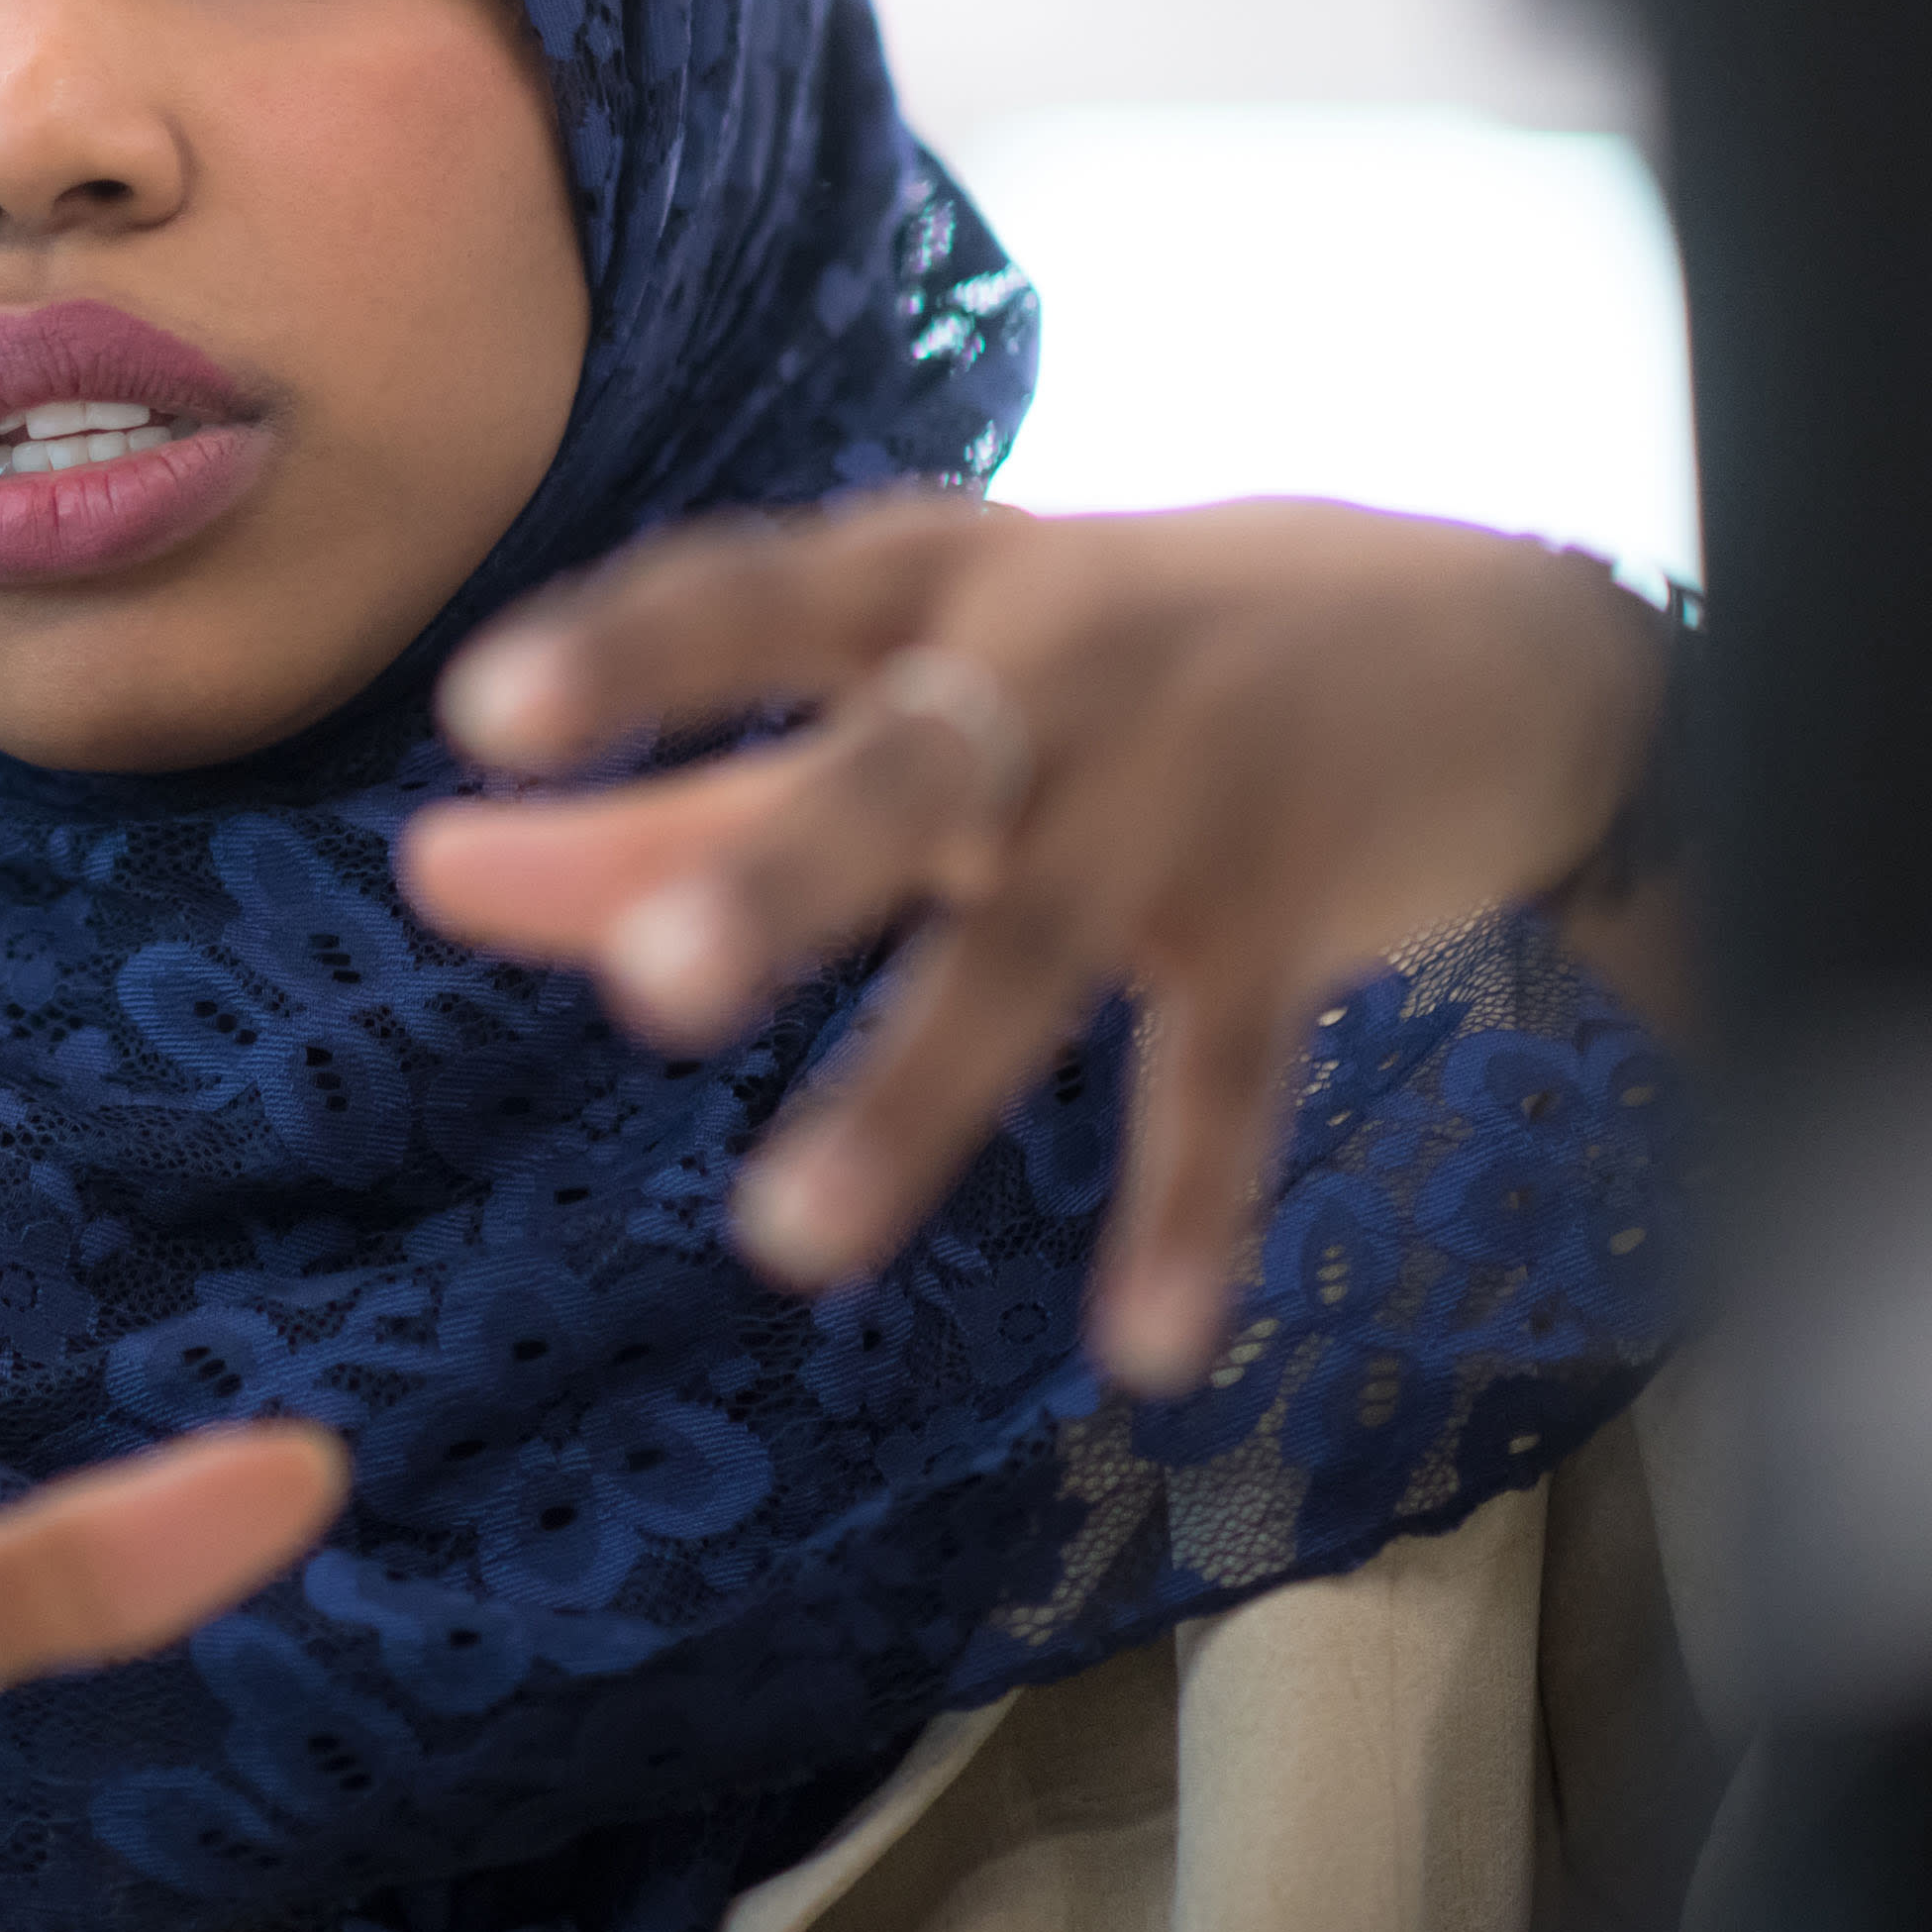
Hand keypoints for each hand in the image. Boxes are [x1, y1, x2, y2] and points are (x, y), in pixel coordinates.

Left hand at [394, 495, 1674, 1396]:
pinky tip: (1144, 1350)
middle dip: (780, 873)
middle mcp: (1050, 672)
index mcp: (926, 581)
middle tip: (649, 992)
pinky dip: (1192, 1212)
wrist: (1502, 640)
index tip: (479, 712)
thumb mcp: (901, 690)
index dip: (630, 650)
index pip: (756, 598)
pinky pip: (1230, 1078)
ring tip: (788, 1240)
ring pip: (1036, 952)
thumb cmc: (1111, 655)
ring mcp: (1178, 802)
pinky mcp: (1293, 922)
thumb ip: (668, 792)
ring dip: (918, 1092)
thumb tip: (428, 874)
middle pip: (899, 767)